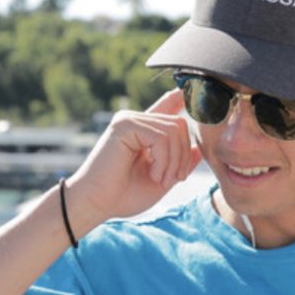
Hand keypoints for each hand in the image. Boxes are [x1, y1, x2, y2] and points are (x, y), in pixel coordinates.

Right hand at [63, 89, 201, 228]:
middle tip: (172, 180)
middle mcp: (135, 120)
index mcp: (142, 131)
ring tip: (160, 180)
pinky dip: (164, 160)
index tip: (191, 90)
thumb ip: (178, 163)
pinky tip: (153, 174)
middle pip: (179, 124)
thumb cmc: (123, 196)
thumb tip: (198, 148)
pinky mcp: (124, 125)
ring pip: (173, 130)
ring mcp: (128, 120)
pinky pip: (161, 137)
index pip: (167, 105)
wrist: (96, 204)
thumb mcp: (161, 179)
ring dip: (174, 161)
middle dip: (183, 156)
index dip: (182, 97)